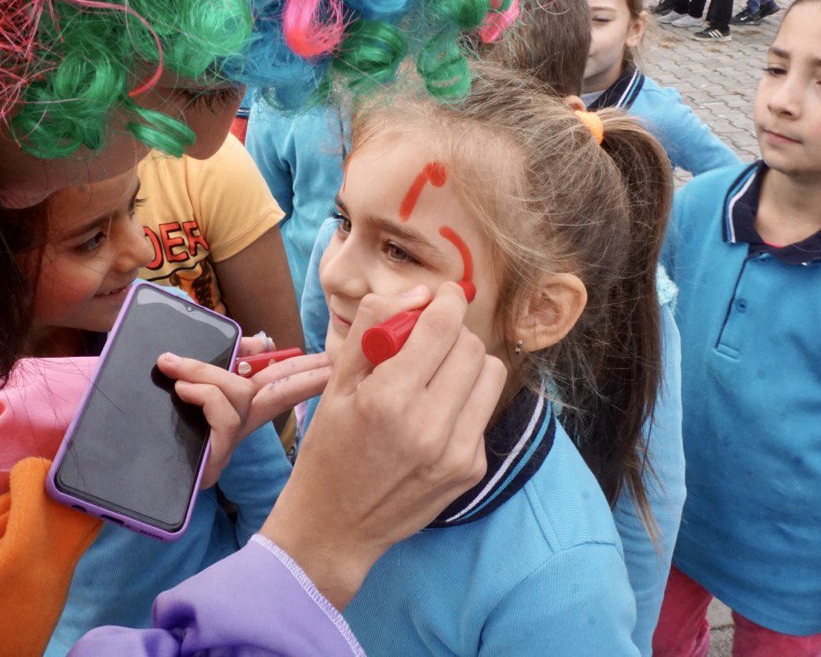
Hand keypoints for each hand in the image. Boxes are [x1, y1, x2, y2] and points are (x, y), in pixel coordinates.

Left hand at [159, 349, 331, 487]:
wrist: (109, 461)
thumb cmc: (143, 417)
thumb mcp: (180, 380)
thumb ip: (216, 359)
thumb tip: (259, 341)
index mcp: (232, 407)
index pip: (275, 383)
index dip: (303, 371)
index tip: (332, 362)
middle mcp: (235, 426)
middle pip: (281, 393)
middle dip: (309, 376)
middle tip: (336, 364)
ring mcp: (225, 444)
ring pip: (242, 396)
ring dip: (210, 374)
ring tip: (174, 365)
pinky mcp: (213, 460)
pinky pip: (224, 416)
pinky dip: (205, 394)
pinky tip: (183, 389)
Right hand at [259, 282, 505, 609]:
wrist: (335, 526)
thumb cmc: (329, 449)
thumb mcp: (336, 383)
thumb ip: (376, 327)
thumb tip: (421, 294)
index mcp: (389, 397)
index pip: (443, 326)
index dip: (447, 301)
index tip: (441, 297)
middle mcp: (429, 424)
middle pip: (471, 347)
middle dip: (452, 333)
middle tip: (427, 342)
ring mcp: (457, 451)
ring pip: (491, 374)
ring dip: (467, 364)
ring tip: (435, 376)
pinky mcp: (472, 470)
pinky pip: (484, 412)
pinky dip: (465, 401)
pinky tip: (434, 416)